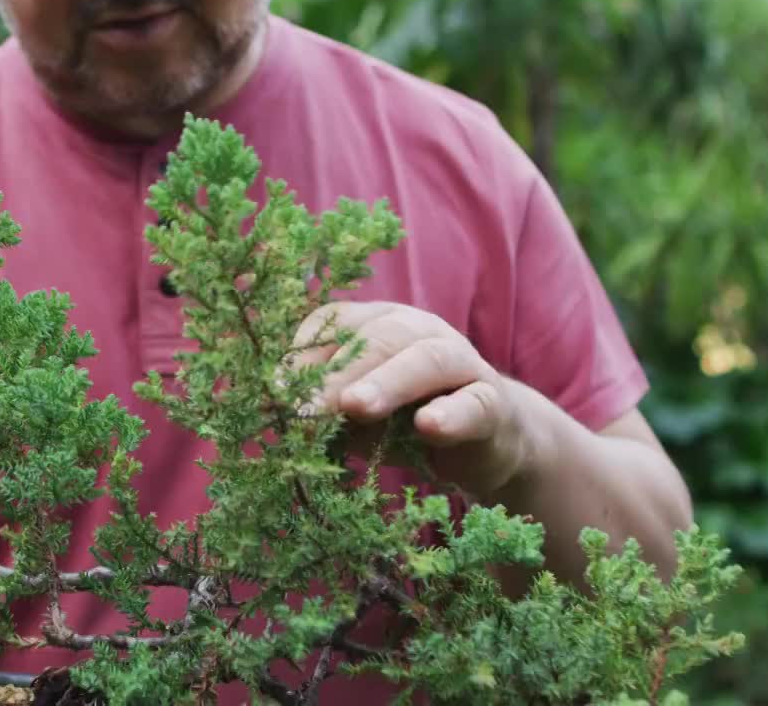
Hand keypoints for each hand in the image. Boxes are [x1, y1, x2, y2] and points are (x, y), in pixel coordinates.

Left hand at [292, 301, 534, 497]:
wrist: (486, 444)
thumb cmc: (406, 422)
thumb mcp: (357, 417)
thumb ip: (326, 412)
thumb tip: (283, 421)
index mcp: (379, 324)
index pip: (335, 324)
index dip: (304, 354)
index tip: (275, 391)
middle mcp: (420, 331)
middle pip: (379, 337)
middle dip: (338, 373)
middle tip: (307, 409)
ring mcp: (461, 362)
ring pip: (425, 360)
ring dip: (388, 383)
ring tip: (357, 407)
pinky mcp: (492, 403)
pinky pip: (474, 403)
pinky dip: (451, 414)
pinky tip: (428, 426)